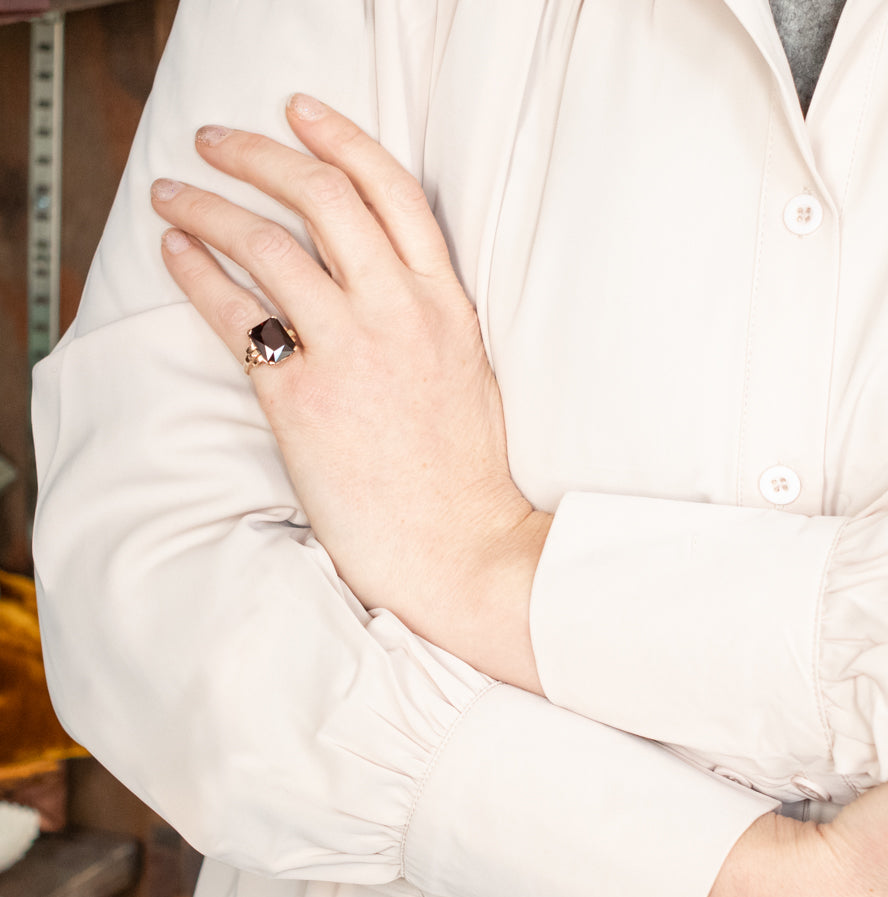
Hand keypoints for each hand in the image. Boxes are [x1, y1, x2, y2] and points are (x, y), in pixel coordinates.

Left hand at [150, 94, 546, 691]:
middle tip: (219, 141)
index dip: (340, 139)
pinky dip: (197, 274)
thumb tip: (380, 273)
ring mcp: (352, 352)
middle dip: (259, 155)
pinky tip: (175, 254)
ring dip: (209, 206)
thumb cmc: (464, 470)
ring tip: (173, 194)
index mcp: (447, 303)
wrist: (461, 546)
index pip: (392, 191)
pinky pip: (236, 315)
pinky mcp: (303, 399)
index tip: (300, 112)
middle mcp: (401, 312)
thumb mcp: (466, 368)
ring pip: (269, 244)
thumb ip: (429, 311)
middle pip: (322, 197)